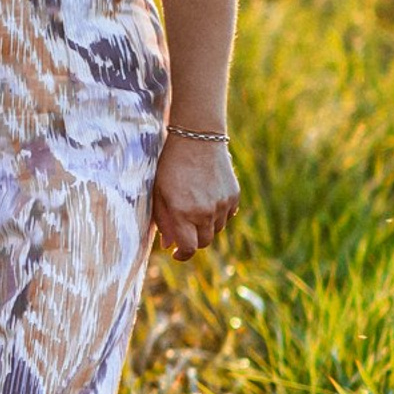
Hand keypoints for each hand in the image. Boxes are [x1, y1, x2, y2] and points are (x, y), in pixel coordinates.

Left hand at [152, 132, 238, 258]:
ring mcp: (222, 205)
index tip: (176, 253)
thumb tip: (168, 244)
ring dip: (205, 227)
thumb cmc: (171, 166)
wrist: (197, 139)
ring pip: (216, 229)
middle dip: (192, 240)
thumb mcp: (159, 191)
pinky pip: (227, 216)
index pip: (189, 248)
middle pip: (203, 242)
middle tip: (183, 230)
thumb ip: (163, 220)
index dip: (182, 254)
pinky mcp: (234, 197)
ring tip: (193, 208)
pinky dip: (218, 214)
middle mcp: (205, 212)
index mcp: (183, 212)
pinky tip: (207, 199)